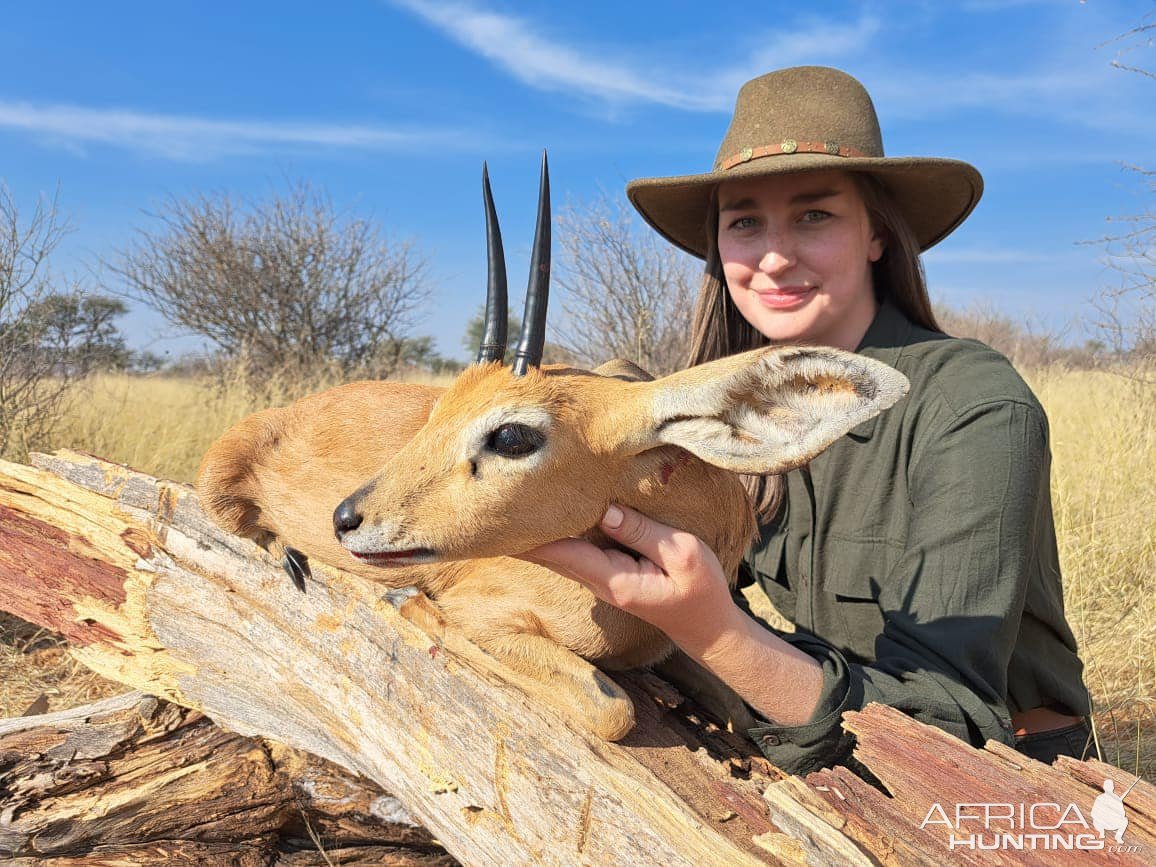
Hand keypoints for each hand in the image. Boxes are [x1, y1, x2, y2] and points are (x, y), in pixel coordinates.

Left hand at [517, 503, 741, 655]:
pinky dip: (557, 535)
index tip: (502, 521)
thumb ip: (641, 532)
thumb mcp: (682, 554)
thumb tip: (602, 511)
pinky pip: (574, 551)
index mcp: (615, 579)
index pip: (563, 554)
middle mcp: (599, 582)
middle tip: (494, 504)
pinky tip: (545, 519)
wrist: (706, 626)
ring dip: (536, 533)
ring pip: (559, 553)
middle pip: (551, 554)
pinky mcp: (608, 573)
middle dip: (524, 532)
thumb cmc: (699, 590)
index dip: (532, 537)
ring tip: (511, 506)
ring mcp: (601, 580)